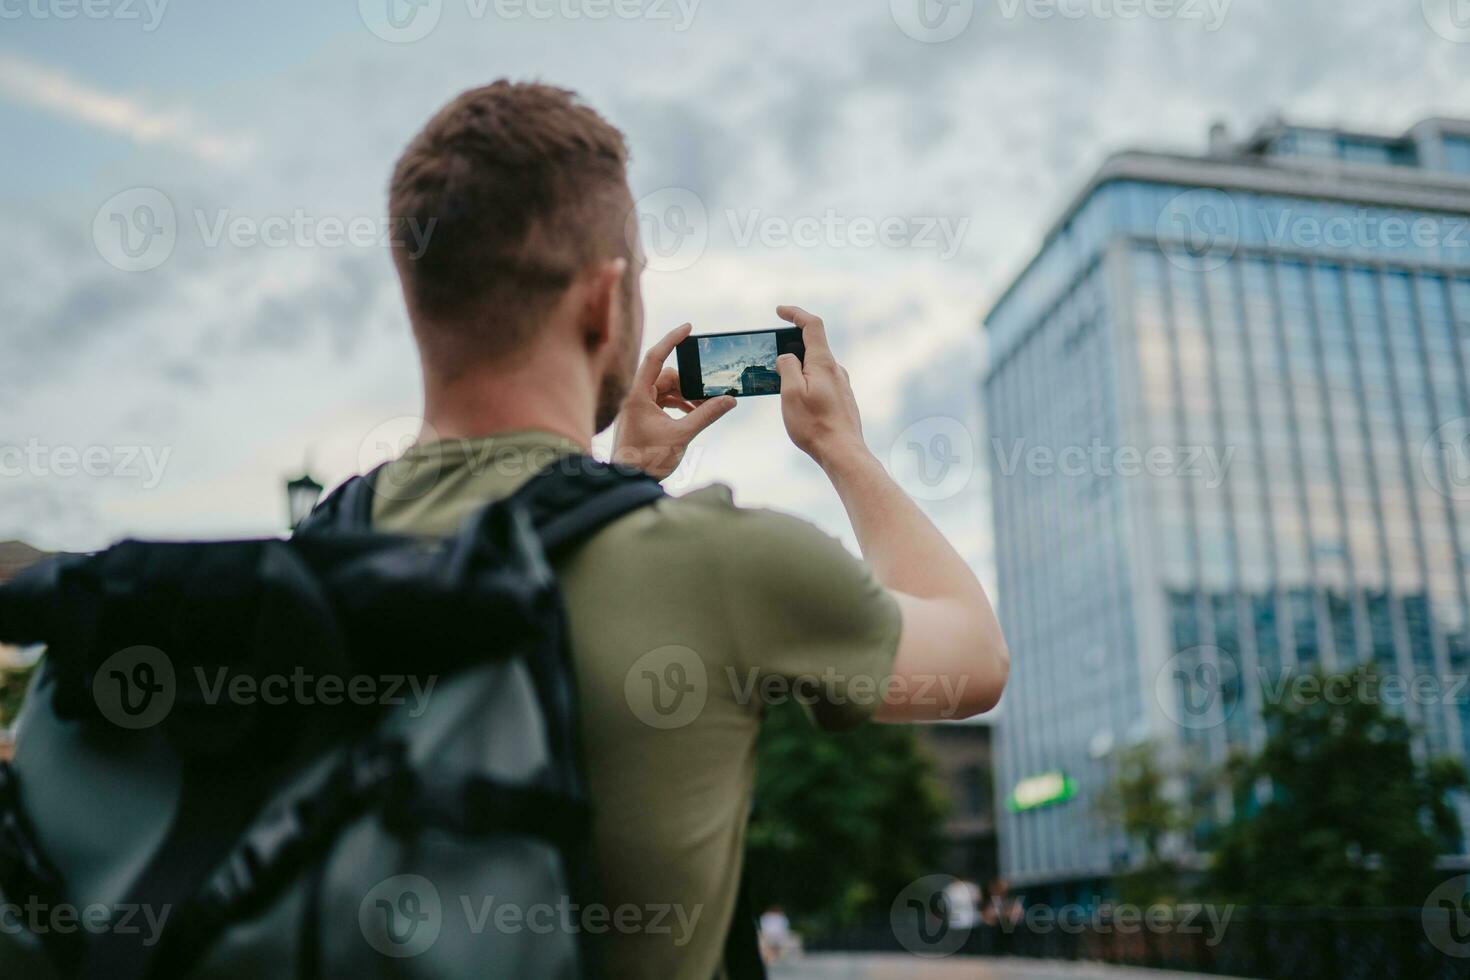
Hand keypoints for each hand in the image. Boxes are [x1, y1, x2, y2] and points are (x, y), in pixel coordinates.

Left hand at [612, 323, 735, 479]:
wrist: (628, 481)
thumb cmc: (647, 460)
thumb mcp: (682, 436)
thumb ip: (706, 415)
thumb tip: (729, 400)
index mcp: (638, 395)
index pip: (655, 357)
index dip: (672, 340)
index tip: (689, 328)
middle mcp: (635, 397)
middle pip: (666, 376)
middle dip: (688, 383)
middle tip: (708, 395)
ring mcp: (638, 407)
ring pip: (665, 389)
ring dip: (685, 396)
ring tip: (703, 408)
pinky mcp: (642, 417)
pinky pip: (662, 401)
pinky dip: (678, 405)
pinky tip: (692, 414)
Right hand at [774, 305, 867, 469]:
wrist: (842, 452)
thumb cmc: (815, 425)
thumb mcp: (791, 393)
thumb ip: (787, 368)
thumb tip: (786, 357)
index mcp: (823, 363)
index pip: (812, 325)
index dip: (795, 313)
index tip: (780, 311)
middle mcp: (835, 370)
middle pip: (812, 346)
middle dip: (790, 347)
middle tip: (771, 361)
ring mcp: (840, 384)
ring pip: (815, 367)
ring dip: (797, 369)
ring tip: (781, 388)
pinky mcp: (841, 399)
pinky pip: (820, 382)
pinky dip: (806, 383)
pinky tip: (797, 403)